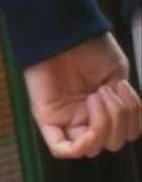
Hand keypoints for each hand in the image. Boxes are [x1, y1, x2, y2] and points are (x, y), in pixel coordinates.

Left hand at [24, 33, 141, 158]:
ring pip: (92, 149)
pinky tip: (89, 119)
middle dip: (119, 119)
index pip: (124, 134)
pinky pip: (62, 150)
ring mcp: (67, 123)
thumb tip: (128, 132)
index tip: (126, 88)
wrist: (68, 32)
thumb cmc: (91, 48)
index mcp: (104, 110)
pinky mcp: (48, 122)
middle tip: (108, 89)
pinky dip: (82, 143)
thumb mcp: (118, 75)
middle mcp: (86, 120)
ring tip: (97, 92)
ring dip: (104, 122)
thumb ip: (123, 106)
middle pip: (111, 144)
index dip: (133, 121)